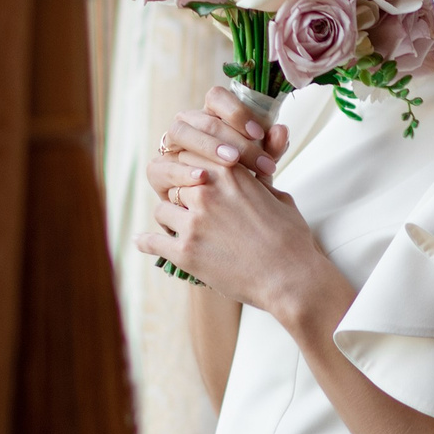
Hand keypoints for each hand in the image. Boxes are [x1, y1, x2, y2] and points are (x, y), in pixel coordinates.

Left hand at [136, 153, 348, 341]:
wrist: (291, 277)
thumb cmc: (291, 239)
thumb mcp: (279, 197)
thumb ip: (259, 183)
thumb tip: (256, 177)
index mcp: (230, 172)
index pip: (190, 156)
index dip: (189, 168)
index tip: (189, 178)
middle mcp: (207, 191)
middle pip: (173, 180)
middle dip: (178, 190)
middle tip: (181, 202)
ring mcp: (193, 222)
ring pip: (162, 209)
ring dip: (168, 217)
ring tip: (174, 226)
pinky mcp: (185, 252)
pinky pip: (152, 241)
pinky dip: (146, 242)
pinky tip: (142, 242)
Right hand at [144, 86, 287, 204]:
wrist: (219, 218)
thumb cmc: (241, 186)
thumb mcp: (259, 168)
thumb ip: (271, 149)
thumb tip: (282, 130)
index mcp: (212, 116)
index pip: (216, 97)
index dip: (237, 111)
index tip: (260, 134)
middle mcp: (188, 125)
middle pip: (203, 118)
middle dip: (232, 137)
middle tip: (256, 159)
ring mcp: (169, 146)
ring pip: (180, 132)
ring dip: (207, 146)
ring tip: (231, 163)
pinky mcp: (157, 170)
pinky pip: (163, 164)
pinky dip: (183, 170)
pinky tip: (203, 178)